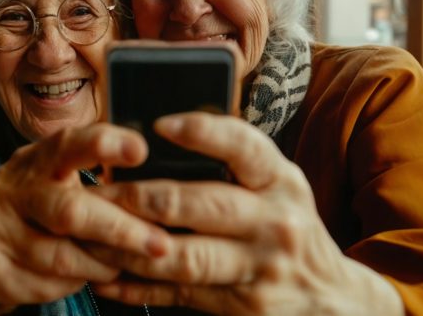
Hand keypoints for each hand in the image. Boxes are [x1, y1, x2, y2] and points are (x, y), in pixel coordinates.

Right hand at [0, 124, 171, 309]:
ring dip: (101, 266)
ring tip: (121, 265)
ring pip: (61, 256)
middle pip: (70, 210)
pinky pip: (44, 284)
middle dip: (121, 230)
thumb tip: (167, 193)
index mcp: (41, 157)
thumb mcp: (70, 182)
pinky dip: (73, 285)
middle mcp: (14, 186)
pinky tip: (84, 278)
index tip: (140, 151)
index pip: (71, 144)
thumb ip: (106, 182)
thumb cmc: (50, 205)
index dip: (104, 145)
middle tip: (160, 245)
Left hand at [87, 113, 402, 314]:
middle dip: (139, 197)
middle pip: (198, 203)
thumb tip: (159, 138)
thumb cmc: (288, 225)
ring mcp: (259, 268)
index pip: (243, 146)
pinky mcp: (241, 306)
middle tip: (97, 191)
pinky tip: (106, 278)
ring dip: (128, 245)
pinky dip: (137, 288)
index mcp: (280, 179)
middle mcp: (274, 221)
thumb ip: (235, 164)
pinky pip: (179, 294)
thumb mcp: (279, 186)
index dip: (201, 133)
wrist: (332, 299)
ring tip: (91, 232)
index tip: (158, 125)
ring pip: (181, 255)